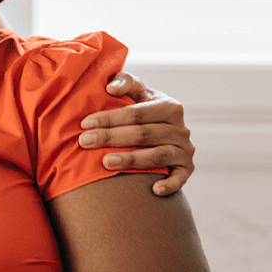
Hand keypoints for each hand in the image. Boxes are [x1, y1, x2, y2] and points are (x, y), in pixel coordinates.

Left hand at [77, 72, 194, 195]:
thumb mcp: (139, 92)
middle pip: (143, 134)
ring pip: (157, 156)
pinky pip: (180, 179)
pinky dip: (169, 185)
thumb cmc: (144, 111)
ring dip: (131, 160)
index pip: (136, 113)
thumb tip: (110, 87)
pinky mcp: (187, 170)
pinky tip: (153, 189)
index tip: (84, 124)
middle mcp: (181, 128)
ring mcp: (185, 150)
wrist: (164, 131)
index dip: (109, 118)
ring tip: (105, 162)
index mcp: (169, 106)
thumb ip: (126, 82)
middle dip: (111, 138)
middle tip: (85, 142)